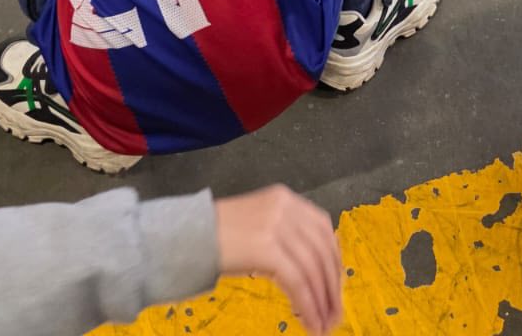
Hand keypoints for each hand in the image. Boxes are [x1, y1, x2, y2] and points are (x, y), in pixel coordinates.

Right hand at [215, 186, 342, 335]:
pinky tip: (309, 323)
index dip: (333, 261)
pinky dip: (308, 305)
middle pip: (322, 250)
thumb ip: (285, 236)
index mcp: (284, 198)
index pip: (322, 229)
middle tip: (335, 314)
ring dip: (322, 302)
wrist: (186, 236)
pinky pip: (298, 281)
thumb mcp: (257, 224)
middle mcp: (284, 207)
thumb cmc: (216, 236)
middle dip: (332, 286)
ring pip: (313, 269)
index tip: (336, 287)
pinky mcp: (266, 247)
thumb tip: (313, 270)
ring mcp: (276, 225)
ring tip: (323, 325)